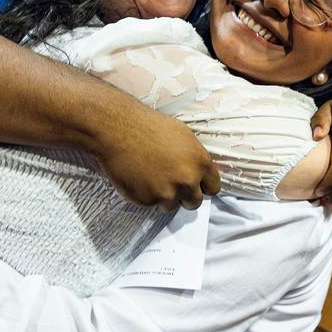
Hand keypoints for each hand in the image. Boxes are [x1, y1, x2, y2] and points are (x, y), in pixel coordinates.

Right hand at [92, 107, 219, 210]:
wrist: (118, 129)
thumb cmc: (149, 126)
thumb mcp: (183, 136)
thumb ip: (196, 158)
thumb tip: (203, 173)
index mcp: (200, 163)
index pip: (213, 188)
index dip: (202, 186)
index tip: (195, 184)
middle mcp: (187, 181)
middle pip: (194, 202)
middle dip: (185, 195)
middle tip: (170, 182)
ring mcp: (167, 193)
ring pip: (171, 205)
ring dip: (163, 195)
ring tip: (150, 176)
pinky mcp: (147, 200)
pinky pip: (150, 203)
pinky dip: (144, 194)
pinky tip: (137, 176)